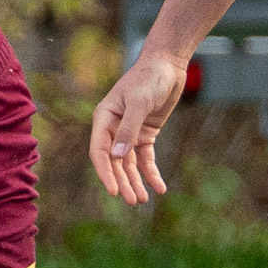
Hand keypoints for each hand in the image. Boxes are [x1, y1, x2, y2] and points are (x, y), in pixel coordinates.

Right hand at [89, 52, 185, 203]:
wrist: (167, 65)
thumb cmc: (149, 78)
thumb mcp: (139, 102)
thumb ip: (129, 130)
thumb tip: (117, 157)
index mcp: (104, 118)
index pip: (99, 151)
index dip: (105, 173)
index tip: (114, 191)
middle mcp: (113, 127)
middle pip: (114, 162)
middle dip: (123, 182)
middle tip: (134, 201)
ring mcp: (129, 131)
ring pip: (129, 163)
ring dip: (135, 181)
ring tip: (143, 200)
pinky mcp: (145, 133)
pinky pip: (146, 157)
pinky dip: (151, 172)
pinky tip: (159, 187)